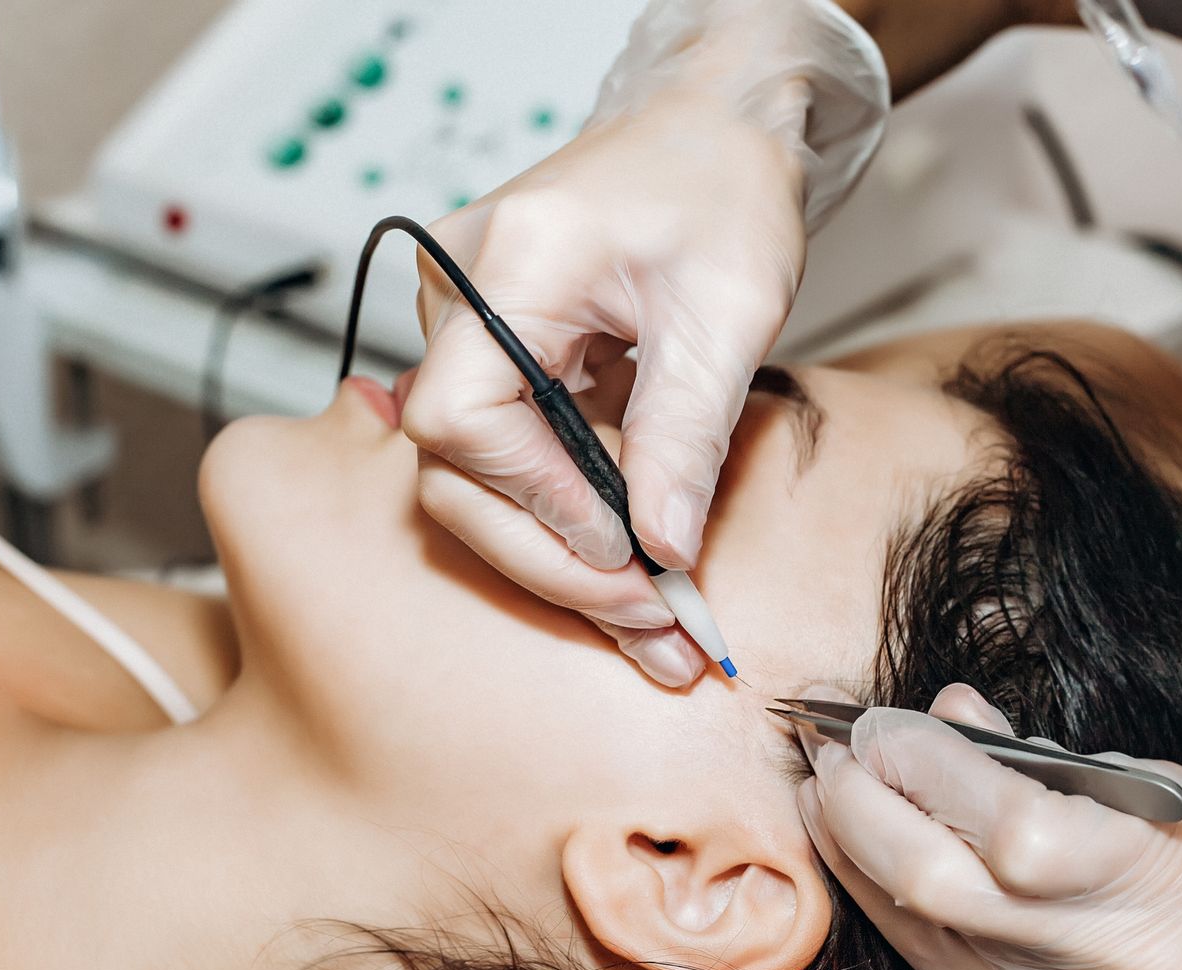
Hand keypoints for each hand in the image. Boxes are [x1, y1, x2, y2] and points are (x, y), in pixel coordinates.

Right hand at [400, 0, 886, 687]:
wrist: (717, 134)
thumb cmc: (720, 187)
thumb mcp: (727, 312)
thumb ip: (686, 434)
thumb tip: (661, 548)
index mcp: (506, 264)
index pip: (461, 420)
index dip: (538, 502)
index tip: (625, 551)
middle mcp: (462, 296)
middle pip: (454, 472)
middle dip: (554, 562)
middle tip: (654, 623)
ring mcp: (470, 329)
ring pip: (476, 482)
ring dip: (564, 560)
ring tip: (656, 621)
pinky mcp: (500, 357)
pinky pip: (512, 458)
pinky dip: (573, 521)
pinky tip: (636, 573)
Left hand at [795, 684, 1181, 969]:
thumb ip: (1060, 766)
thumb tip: (953, 713)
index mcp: (1160, 886)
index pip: (1006, 822)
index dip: (922, 764)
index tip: (885, 724)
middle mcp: (1100, 969)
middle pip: (930, 882)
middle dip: (857, 803)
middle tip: (833, 750)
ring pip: (912, 932)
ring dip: (853, 852)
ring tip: (831, 791)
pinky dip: (895, 908)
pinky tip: (877, 861)